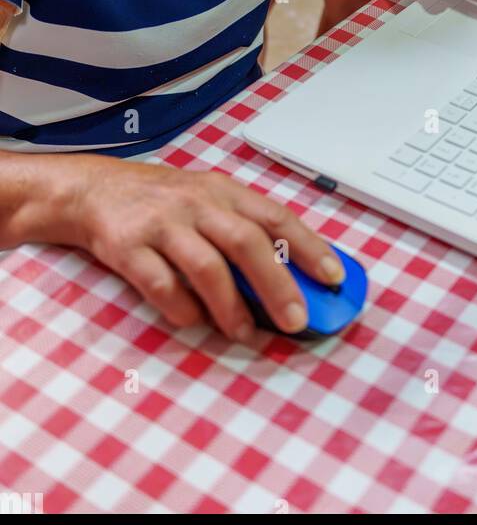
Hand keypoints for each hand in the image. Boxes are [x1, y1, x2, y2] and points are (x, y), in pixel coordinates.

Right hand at [65, 156, 342, 342]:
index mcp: (225, 191)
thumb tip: (292, 277)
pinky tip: (195, 322)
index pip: (275, 217)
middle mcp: (198, 204)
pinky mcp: (128, 247)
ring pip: (206, 266)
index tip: (333, 277)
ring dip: (231, 306)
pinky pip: (161, 284)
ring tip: (247, 334)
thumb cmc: (164, 201)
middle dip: (276, 283)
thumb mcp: (208, 200)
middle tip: (296, 319)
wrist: (94, 190)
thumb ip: (243, 229)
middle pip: (246, 242)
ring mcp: (163, 224)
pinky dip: (182, 308)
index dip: (308, 247)